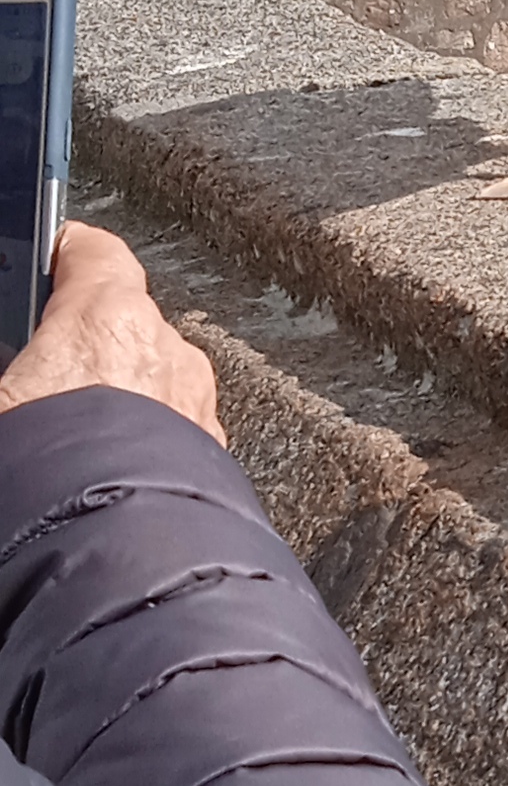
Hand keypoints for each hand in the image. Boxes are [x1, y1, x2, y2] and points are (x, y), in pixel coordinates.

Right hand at [0, 222, 224, 440]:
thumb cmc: (49, 461)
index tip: (61, 254)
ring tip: (82, 426)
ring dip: (126, 389)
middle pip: (124, 318)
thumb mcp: (2, 393)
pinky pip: (177, 420)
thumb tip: (20, 365)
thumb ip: (19, 359)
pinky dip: (152, 429)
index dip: (72, 252)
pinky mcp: (209, 445)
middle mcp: (160, 346)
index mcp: (104, 314)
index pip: (95, 252)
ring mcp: (193, 397)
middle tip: (55, 372)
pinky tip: (118, 454)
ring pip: (156, 373)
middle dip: (94, 340)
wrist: (108, 533)